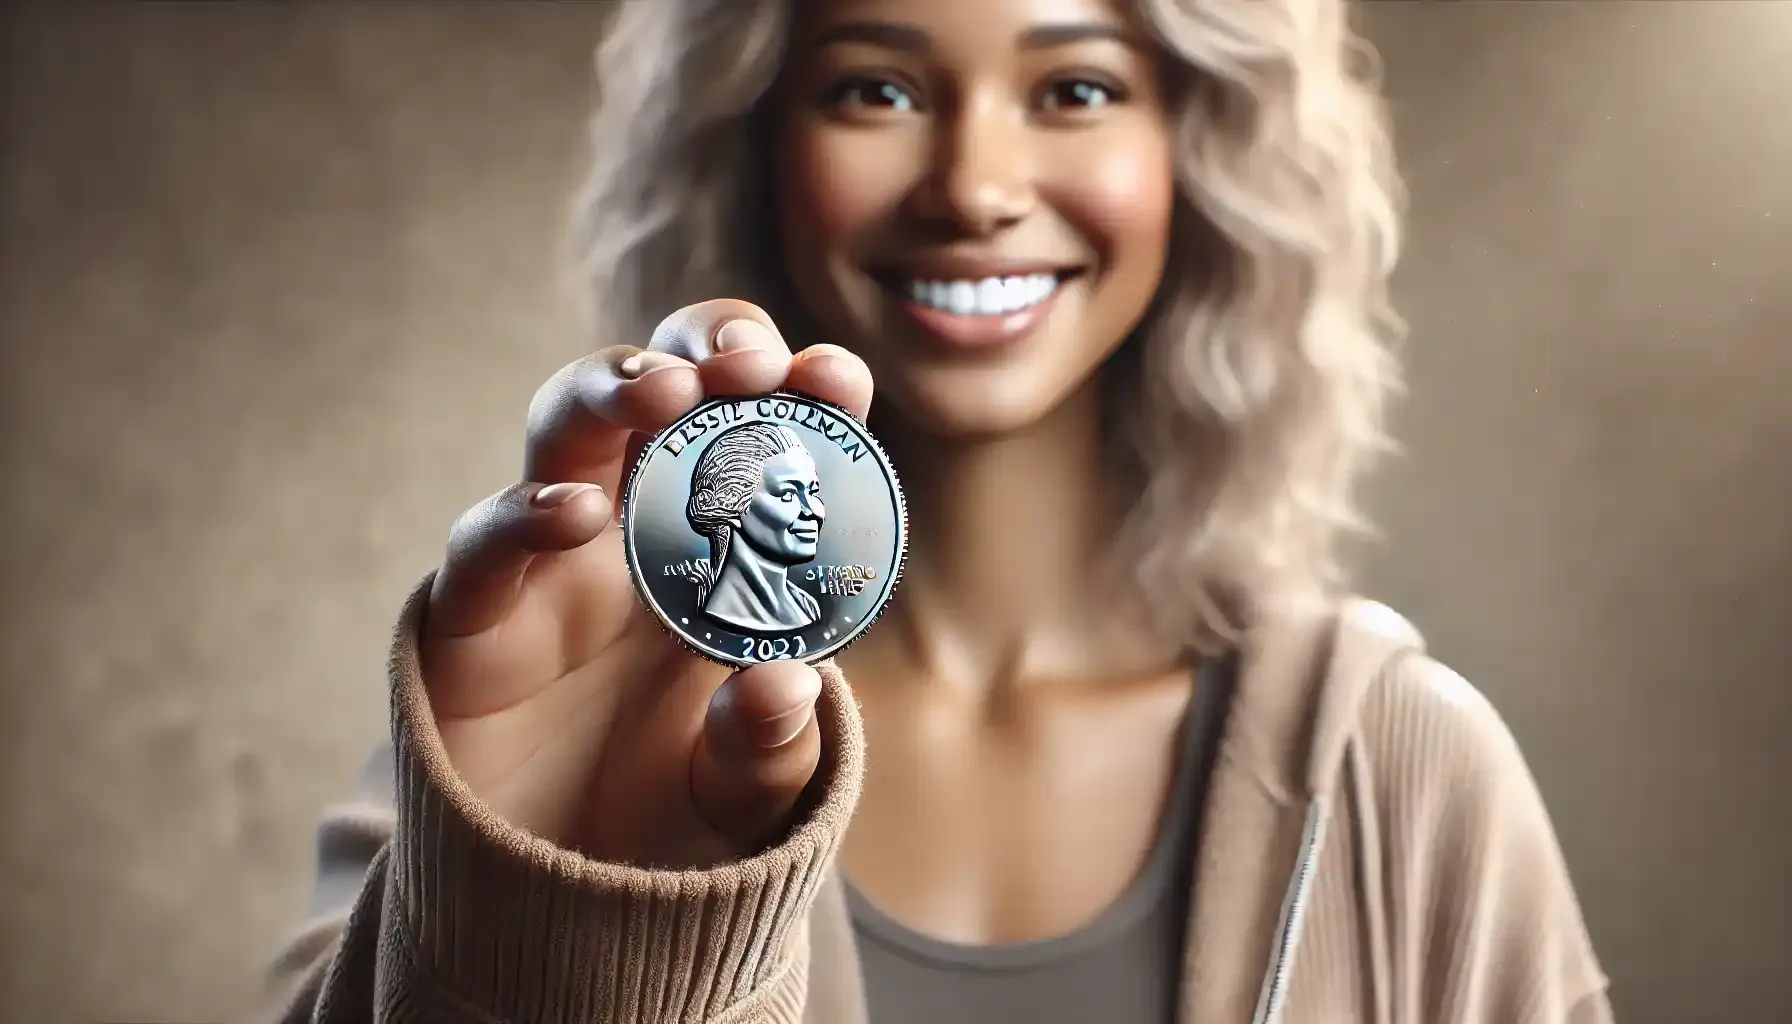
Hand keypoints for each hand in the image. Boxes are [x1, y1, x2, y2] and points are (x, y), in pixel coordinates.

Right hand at [418, 300, 872, 868]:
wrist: (555, 915)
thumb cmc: (663, 830)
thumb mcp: (744, 803)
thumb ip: (771, 750)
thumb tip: (787, 685)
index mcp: (721, 554)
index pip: (763, 440)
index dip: (798, 394)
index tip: (836, 378)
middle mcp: (633, 533)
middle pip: (660, 391)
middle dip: (702, 348)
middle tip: (749, 361)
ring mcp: (547, 565)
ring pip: (563, 430)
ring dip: (610, 388)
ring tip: (664, 390)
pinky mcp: (470, 619)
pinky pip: (483, 546)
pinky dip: (521, 517)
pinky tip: (572, 515)